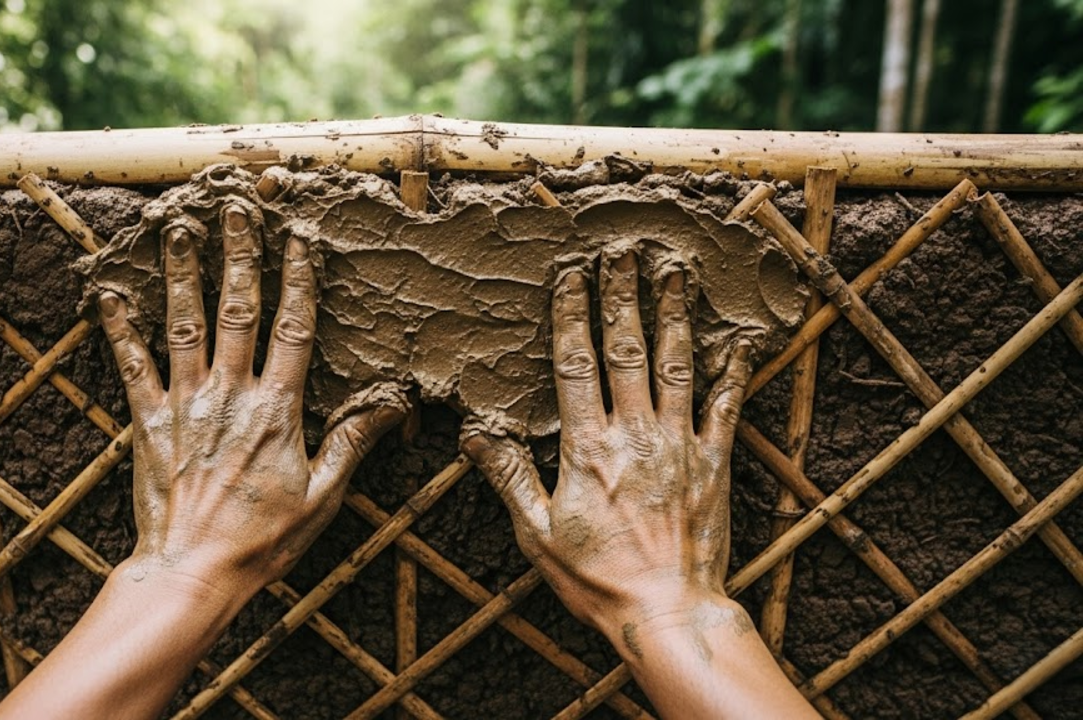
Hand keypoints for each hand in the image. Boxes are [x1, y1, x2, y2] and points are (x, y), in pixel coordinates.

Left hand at [99, 206, 404, 600]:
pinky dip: (120, 328)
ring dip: (182, 272)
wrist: (192, 571)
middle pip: (238, 309)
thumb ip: (352, 443)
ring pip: (186, 324)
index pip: (294, 328)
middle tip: (236, 207)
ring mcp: (186, 404)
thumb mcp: (322, 496)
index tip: (298, 238)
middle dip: (238, 254)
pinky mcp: (149, 421)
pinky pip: (133, 365)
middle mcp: (231, 394)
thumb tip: (391, 404)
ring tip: (178, 227)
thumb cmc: (263, 540)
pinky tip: (109, 293)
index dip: (297, 279)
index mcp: (277, 409)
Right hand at [462, 252, 751, 628]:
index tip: (572, 276)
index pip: (576, 364)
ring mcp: (679, 444)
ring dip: (674, 315)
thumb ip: (508, 476)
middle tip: (625, 252)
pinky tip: (738, 341)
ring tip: (674, 273)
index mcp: (587, 446)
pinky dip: (733, 372)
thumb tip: (474, 433)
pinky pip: (726, 407)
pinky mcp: (714, 462)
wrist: (666, 609)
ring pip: (676, 365)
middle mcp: (634, 434)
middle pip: (627, 349)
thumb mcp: (535, 533)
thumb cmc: (596, 577)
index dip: (572, 314)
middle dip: (623, 296)